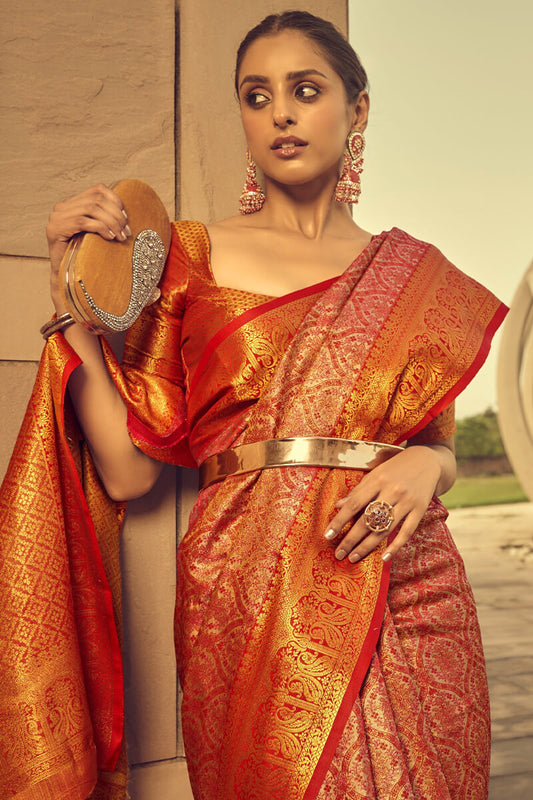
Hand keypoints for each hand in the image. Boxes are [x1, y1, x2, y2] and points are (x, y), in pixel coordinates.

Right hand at [46, 184, 131, 310]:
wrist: (66, 278)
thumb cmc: (85, 257)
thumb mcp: (97, 235)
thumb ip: (105, 220)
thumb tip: (128, 215)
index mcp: (72, 204)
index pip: (97, 190)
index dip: (116, 201)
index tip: (126, 219)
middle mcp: (62, 207)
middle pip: (96, 199)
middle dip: (116, 215)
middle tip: (126, 232)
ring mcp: (56, 217)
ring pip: (91, 209)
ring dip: (111, 222)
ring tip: (120, 237)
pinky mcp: (55, 229)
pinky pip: (83, 222)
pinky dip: (100, 228)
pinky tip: (110, 238)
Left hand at [323, 442, 454, 562]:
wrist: (428, 459)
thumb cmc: (396, 467)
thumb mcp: (375, 473)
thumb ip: (358, 491)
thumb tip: (337, 506)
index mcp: (378, 479)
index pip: (354, 504)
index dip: (340, 520)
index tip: (327, 535)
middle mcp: (392, 491)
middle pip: (368, 520)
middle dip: (351, 540)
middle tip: (339, 554)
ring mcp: (407, 501)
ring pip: (384, 529)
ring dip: (367, 546)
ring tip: (354, 558)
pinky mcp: (420, 510)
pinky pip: (406, 532)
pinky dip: (395, 546)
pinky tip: (384, 558)